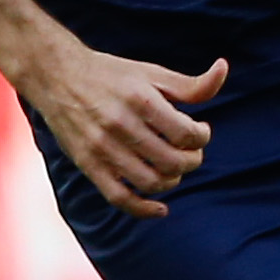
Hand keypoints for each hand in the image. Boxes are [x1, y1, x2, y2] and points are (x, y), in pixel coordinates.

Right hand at [20, 41, 224, 219]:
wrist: (56, 76)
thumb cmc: (111, 74)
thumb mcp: (152, 72)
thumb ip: (190, 83)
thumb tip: (223, 69)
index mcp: (140, 100)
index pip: (186, 133)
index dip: (202, 136)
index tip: (200, 130)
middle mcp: (121, 126)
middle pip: (173, 161)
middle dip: (192, 160)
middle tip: (190, 151)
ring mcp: (102, 149)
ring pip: (151, 182)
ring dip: (173, 180)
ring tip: (173, 167)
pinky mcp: (88, 165)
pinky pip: (119, 198)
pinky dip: (144, 209)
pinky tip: (160, 208)